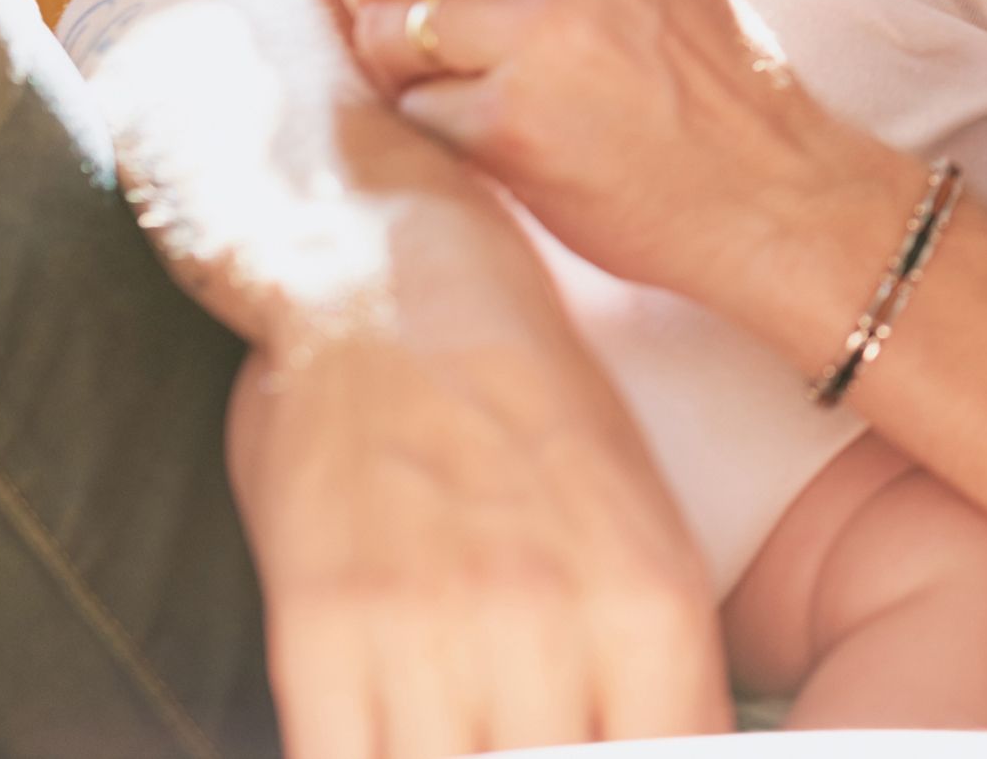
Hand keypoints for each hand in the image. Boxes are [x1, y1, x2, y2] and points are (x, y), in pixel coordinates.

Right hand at [231, 278, 730, 756]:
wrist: (394, 275)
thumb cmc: (522, 403)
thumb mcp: (637, 522)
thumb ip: (646, 661)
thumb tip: (663, 758)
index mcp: (654, 597)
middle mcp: (554, 619)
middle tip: (516, 736)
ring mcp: (435, 624)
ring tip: (453, 732)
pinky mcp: (323, 621)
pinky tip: (373, 740)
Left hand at [315, 0, 855, 306]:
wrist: (763, 178)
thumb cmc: (675, 54)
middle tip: (419, 26)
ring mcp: (543, 23)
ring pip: (378, 26)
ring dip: (403, 66)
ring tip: (478, 81)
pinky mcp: (515, 117)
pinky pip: (410, 110)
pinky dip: (441, 128)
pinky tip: (509, 131)